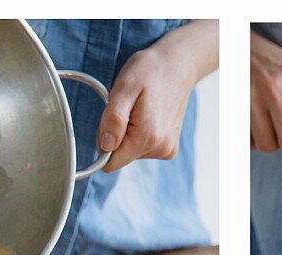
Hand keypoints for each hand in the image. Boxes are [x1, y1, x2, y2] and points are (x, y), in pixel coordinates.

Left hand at [96, 20, 217, 172]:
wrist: (178, 65)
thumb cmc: (149, 71)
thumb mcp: (124, 87)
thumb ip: (113, 119)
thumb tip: (105, 146)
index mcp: (146, 137)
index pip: (112, 162)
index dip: (104, 143)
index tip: (111, 121)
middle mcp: (159, 148)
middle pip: (122, 157)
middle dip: (118, 135)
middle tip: (128, 109)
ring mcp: (166, 150)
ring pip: (132, 153)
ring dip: (129, 133)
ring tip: (140, 109)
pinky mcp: (169, 149)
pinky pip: (144, 150)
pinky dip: (141, 134)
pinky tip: (149, 116)